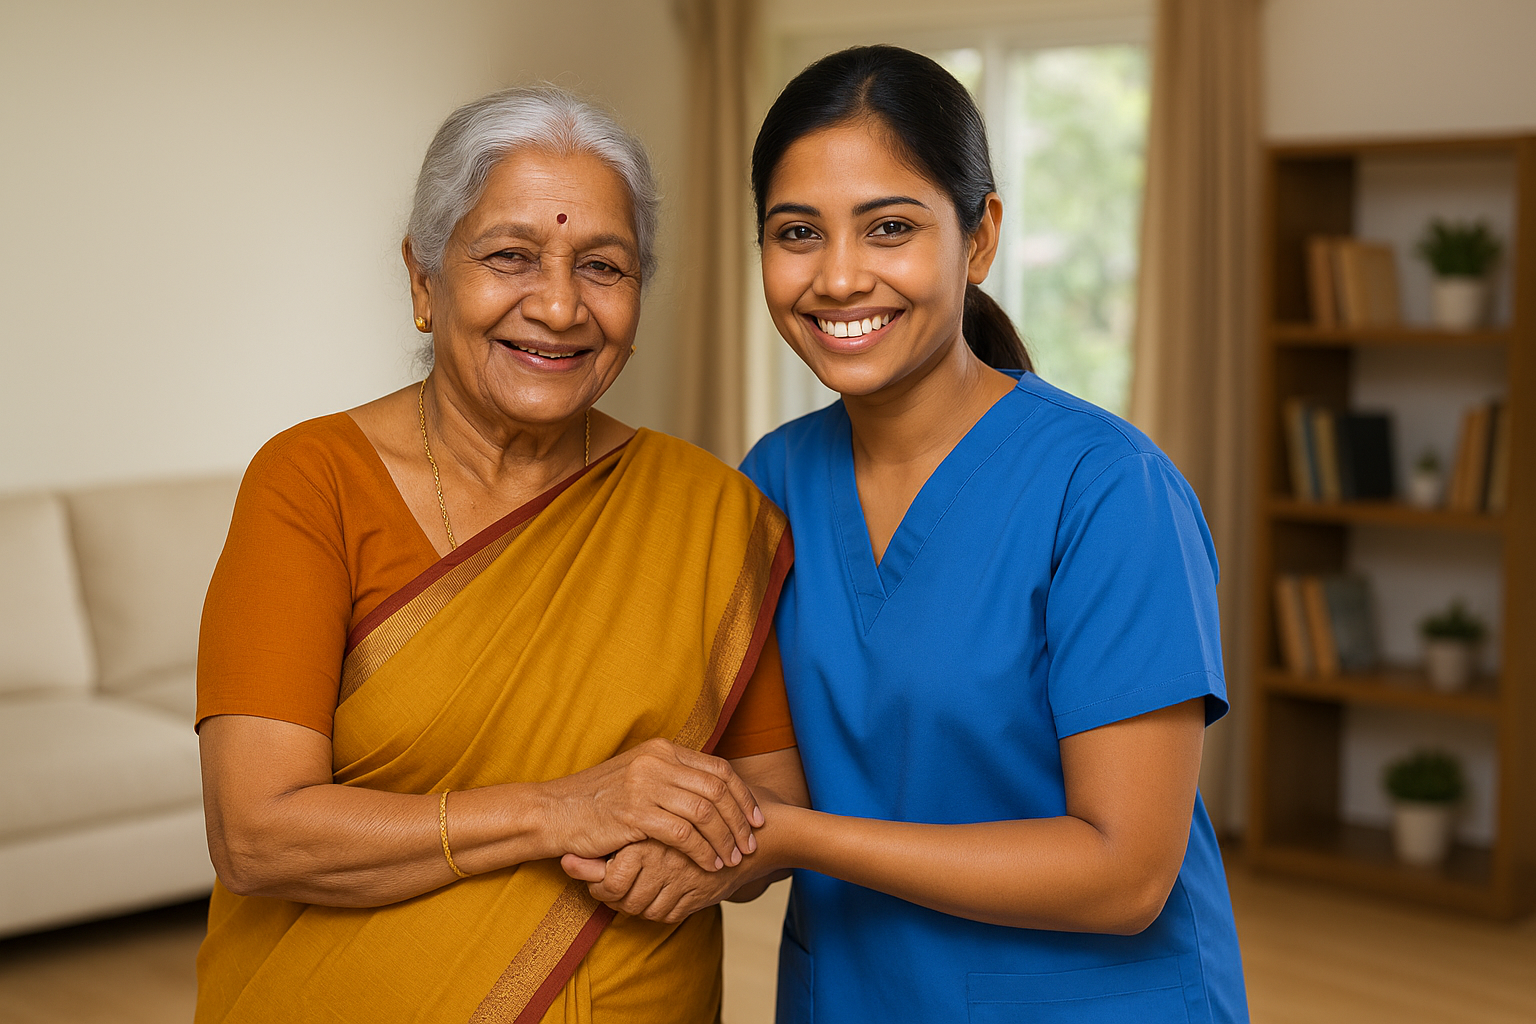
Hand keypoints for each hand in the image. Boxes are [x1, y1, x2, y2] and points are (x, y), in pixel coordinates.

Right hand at [543, 738, 762, 871]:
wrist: (554, 811)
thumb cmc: (598, 800)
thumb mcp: (638, 776)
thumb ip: (671, 777)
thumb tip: (709, 792)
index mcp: (662, 749)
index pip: (718, 768)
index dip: (743, 795)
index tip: (756, 818)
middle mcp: (657, 762)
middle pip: (718, 790)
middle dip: (741, 820)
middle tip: (751, 844)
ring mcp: (646, 785)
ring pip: (705, 813)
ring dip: (725, 840)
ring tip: (733, 859)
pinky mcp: (634, 814)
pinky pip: (684, 835)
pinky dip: (703, 852)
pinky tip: (709, 865)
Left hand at [561, 840, 747, 922]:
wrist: (733, 831)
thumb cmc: (675, 823)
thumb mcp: (637, 829)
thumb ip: (600, 850)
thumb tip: (564, 861)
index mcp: (644, 840)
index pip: (609, 883)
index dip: (601, 888)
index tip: (601, 882)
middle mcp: (663, 861)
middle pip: (625, 902)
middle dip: (618, 901)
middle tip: (617, 892)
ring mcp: (682, 881)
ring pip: (646, 911)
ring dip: (638, 907)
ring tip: (637, 892)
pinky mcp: (697, 896)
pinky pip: (668, 915)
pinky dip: (659, 910)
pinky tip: (658, 894)